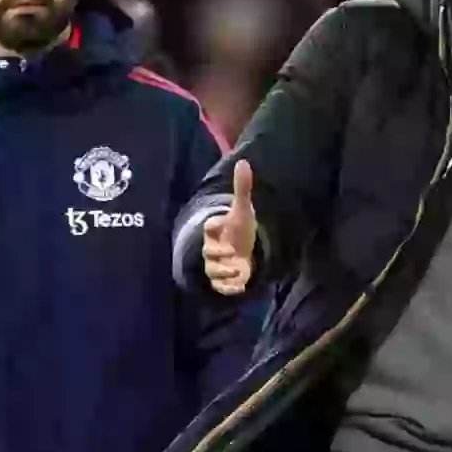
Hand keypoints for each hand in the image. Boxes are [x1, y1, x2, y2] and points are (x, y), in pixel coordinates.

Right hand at [203, 160, 256, 295]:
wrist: (242, 248)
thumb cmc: (239, 228)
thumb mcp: (243, 209)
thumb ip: (242, 188)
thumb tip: (243, 162)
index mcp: (216, 230)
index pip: (210, 227)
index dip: (214, 225)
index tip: (224, 221)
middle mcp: (213, 248)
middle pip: (208, 253)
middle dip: (218, 255)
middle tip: (232, 253)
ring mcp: (217, 265)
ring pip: (213, 272)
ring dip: (224, 273)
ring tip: (239, 270)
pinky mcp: (223, 279)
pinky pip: (220, 287)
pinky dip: (229, 288)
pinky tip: (241, 287)